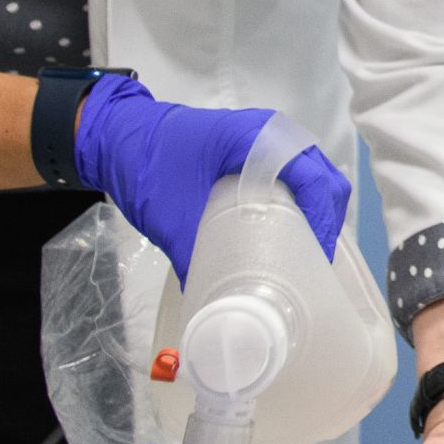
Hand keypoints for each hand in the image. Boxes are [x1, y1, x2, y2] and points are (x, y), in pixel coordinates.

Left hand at [67, 77, 348, 274]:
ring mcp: (265, 136)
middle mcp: (270, 131)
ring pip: (313, 173)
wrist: (116, 135)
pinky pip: (294, 172)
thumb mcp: (170, 218)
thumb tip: (212, 311)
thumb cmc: (146, 167)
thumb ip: (193, 262)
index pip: (313, 178)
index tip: (316, 259)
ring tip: (306, 251)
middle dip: (327, 220)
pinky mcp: (254, 147)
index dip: (323, 221)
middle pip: (323, 176)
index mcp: (257, 139)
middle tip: (315, 261)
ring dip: (317, 210)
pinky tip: (289, 230)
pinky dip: (301, 200)